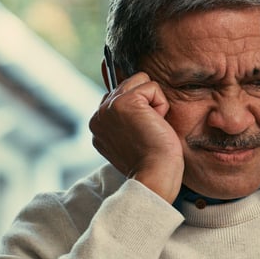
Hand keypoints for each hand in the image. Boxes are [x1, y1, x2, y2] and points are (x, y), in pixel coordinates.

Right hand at [88, 70, 183, 202]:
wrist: (154, 177)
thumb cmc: (153, 164)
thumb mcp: (134, 139)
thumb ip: (127, 119)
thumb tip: (138, 96)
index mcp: (98, 125)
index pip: (119, 97)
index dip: (139, 109)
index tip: (142, 134)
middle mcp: (98, 115)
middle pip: (130, 85)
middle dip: (147, 105)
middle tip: (148, 133)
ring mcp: (108, 107)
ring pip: (140, 81)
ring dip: (154, 103)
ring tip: (151, 128)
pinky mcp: (124, 102)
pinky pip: (152, 87)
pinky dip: (161, 105)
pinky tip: (155, 125)